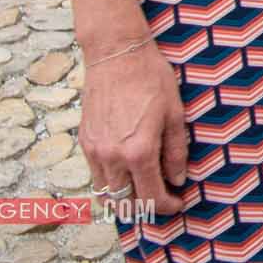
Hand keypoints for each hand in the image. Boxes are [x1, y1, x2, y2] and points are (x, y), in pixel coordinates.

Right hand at [79, 37, 189, 218]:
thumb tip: (177, 179)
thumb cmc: (150, 78)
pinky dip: (110, 183)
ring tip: (143, 190)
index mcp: (139, 152)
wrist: (116, 53)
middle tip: (162, 199)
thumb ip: (176, 151)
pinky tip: (125, 173)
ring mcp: (95, 151)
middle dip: (146, 208)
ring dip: (125, 199)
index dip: (167, 206)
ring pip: (106, 194)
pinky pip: (95, 175)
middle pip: (126, 203)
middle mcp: (112, 157)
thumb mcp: (174, 113)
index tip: (178, 202)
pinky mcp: (85, 141)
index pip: (151, 197)